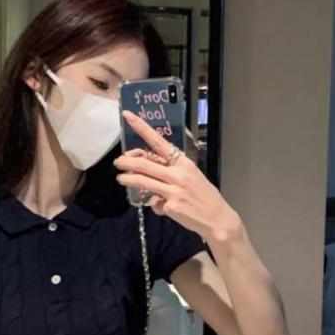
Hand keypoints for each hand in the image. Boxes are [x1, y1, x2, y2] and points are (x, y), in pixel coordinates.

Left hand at [113, 110, 237, 241]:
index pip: (159, 141)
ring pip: (143, 181)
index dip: (142, 128)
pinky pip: (154, 203)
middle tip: (118, 162)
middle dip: (126, 161)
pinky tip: (163, 209)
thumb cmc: (204, 196)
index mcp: (183, 162)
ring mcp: (174, 190)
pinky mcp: (171, 206)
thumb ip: (170, 172)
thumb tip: (149, 173)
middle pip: (144, 163)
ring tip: (121, 179)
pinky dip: (155, 206)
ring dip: (128, 179)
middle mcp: (178, 174)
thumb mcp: (190, 176)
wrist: (217, 218)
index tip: (128, 116)